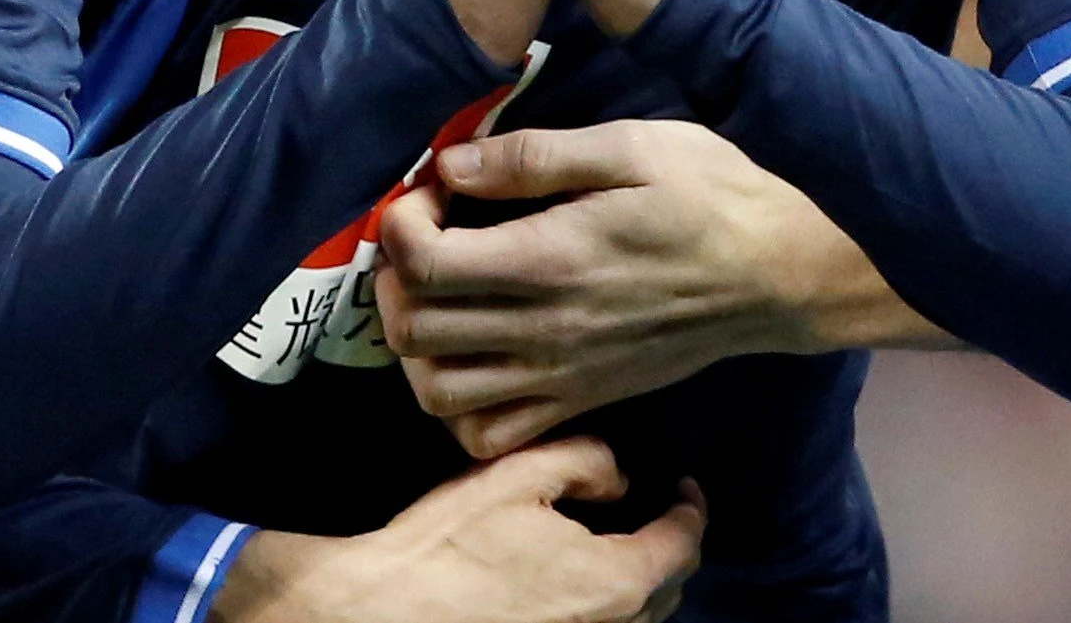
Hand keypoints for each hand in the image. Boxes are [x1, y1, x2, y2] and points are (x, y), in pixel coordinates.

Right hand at [210, 438, 698, 622]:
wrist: (381, 609)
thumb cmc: (449, 544)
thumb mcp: (519, 476)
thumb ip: (587, 463)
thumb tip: (620, 480)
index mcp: (617, 582)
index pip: (683, 544)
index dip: (690, 507)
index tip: (682, 485)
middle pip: (667, 589)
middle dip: (667, 547)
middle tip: (650, 513)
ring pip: (637, 620)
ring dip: (638, 583)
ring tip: (616, 548)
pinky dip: (604, 609)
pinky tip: (574, 586)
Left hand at [373, 120, 918, 457]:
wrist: (778, 274)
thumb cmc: (710, 195)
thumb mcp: (631, 146)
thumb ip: (534, 156)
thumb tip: (451, 165)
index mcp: (550, 260)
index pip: (423, 263)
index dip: (402, 221)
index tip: (432, 190)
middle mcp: (544, 330)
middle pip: (414, 330)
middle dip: (394, 277)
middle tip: (427, 235)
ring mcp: (561, 376)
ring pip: (436, 392)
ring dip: (416, 344)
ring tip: (439, 296)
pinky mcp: (580, 400)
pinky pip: (488, 435)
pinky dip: (459, 406)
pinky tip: (475, 354)